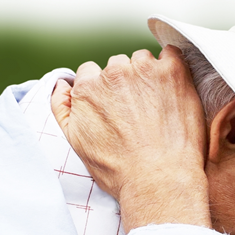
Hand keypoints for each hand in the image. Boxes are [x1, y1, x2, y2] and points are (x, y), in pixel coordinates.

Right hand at [51, 46, 210, 231]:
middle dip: (125, 83)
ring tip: (157, 105)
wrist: (158, 180)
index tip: (116, 107)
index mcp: (88, 88)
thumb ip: (62, 108)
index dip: (104, 91)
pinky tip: (173, 90)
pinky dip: (172, 67)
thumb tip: (61, 84)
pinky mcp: (173, 72)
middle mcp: (113, 73)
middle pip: (117, 66)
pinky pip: (172, 55)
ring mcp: (144, 70)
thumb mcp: (76, 143)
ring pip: (143, 61)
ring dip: (148, 76)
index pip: (91, 73)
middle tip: (139, 111)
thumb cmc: (118, 169)